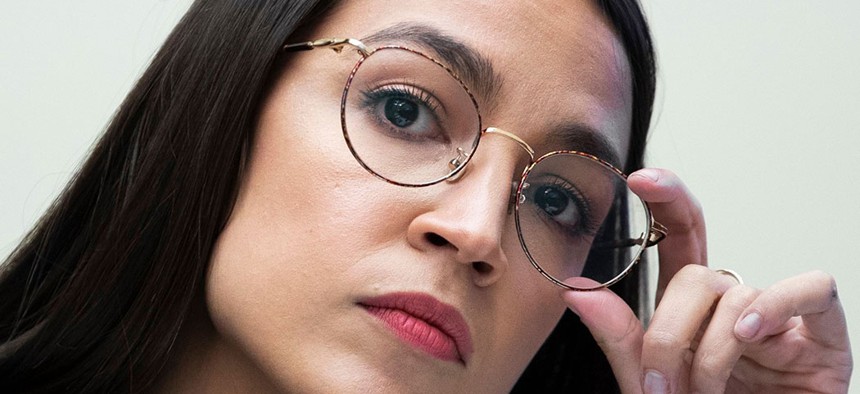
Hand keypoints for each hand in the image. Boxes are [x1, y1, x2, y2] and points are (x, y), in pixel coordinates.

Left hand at [562, 169, 852, 392]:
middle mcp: (734, 309)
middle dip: (667, 330)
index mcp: (692, 314)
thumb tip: (576, 289)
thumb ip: (620, 339)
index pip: (680, 241)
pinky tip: (751, 333)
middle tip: (658, 386)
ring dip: (711, 351)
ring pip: (737, 292)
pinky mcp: (823, 337)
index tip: (640, 180)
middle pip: (695, 275)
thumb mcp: (650, 385)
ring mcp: (779, 320)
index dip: (665, 203)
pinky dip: (776, 305)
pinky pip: (811, 289)